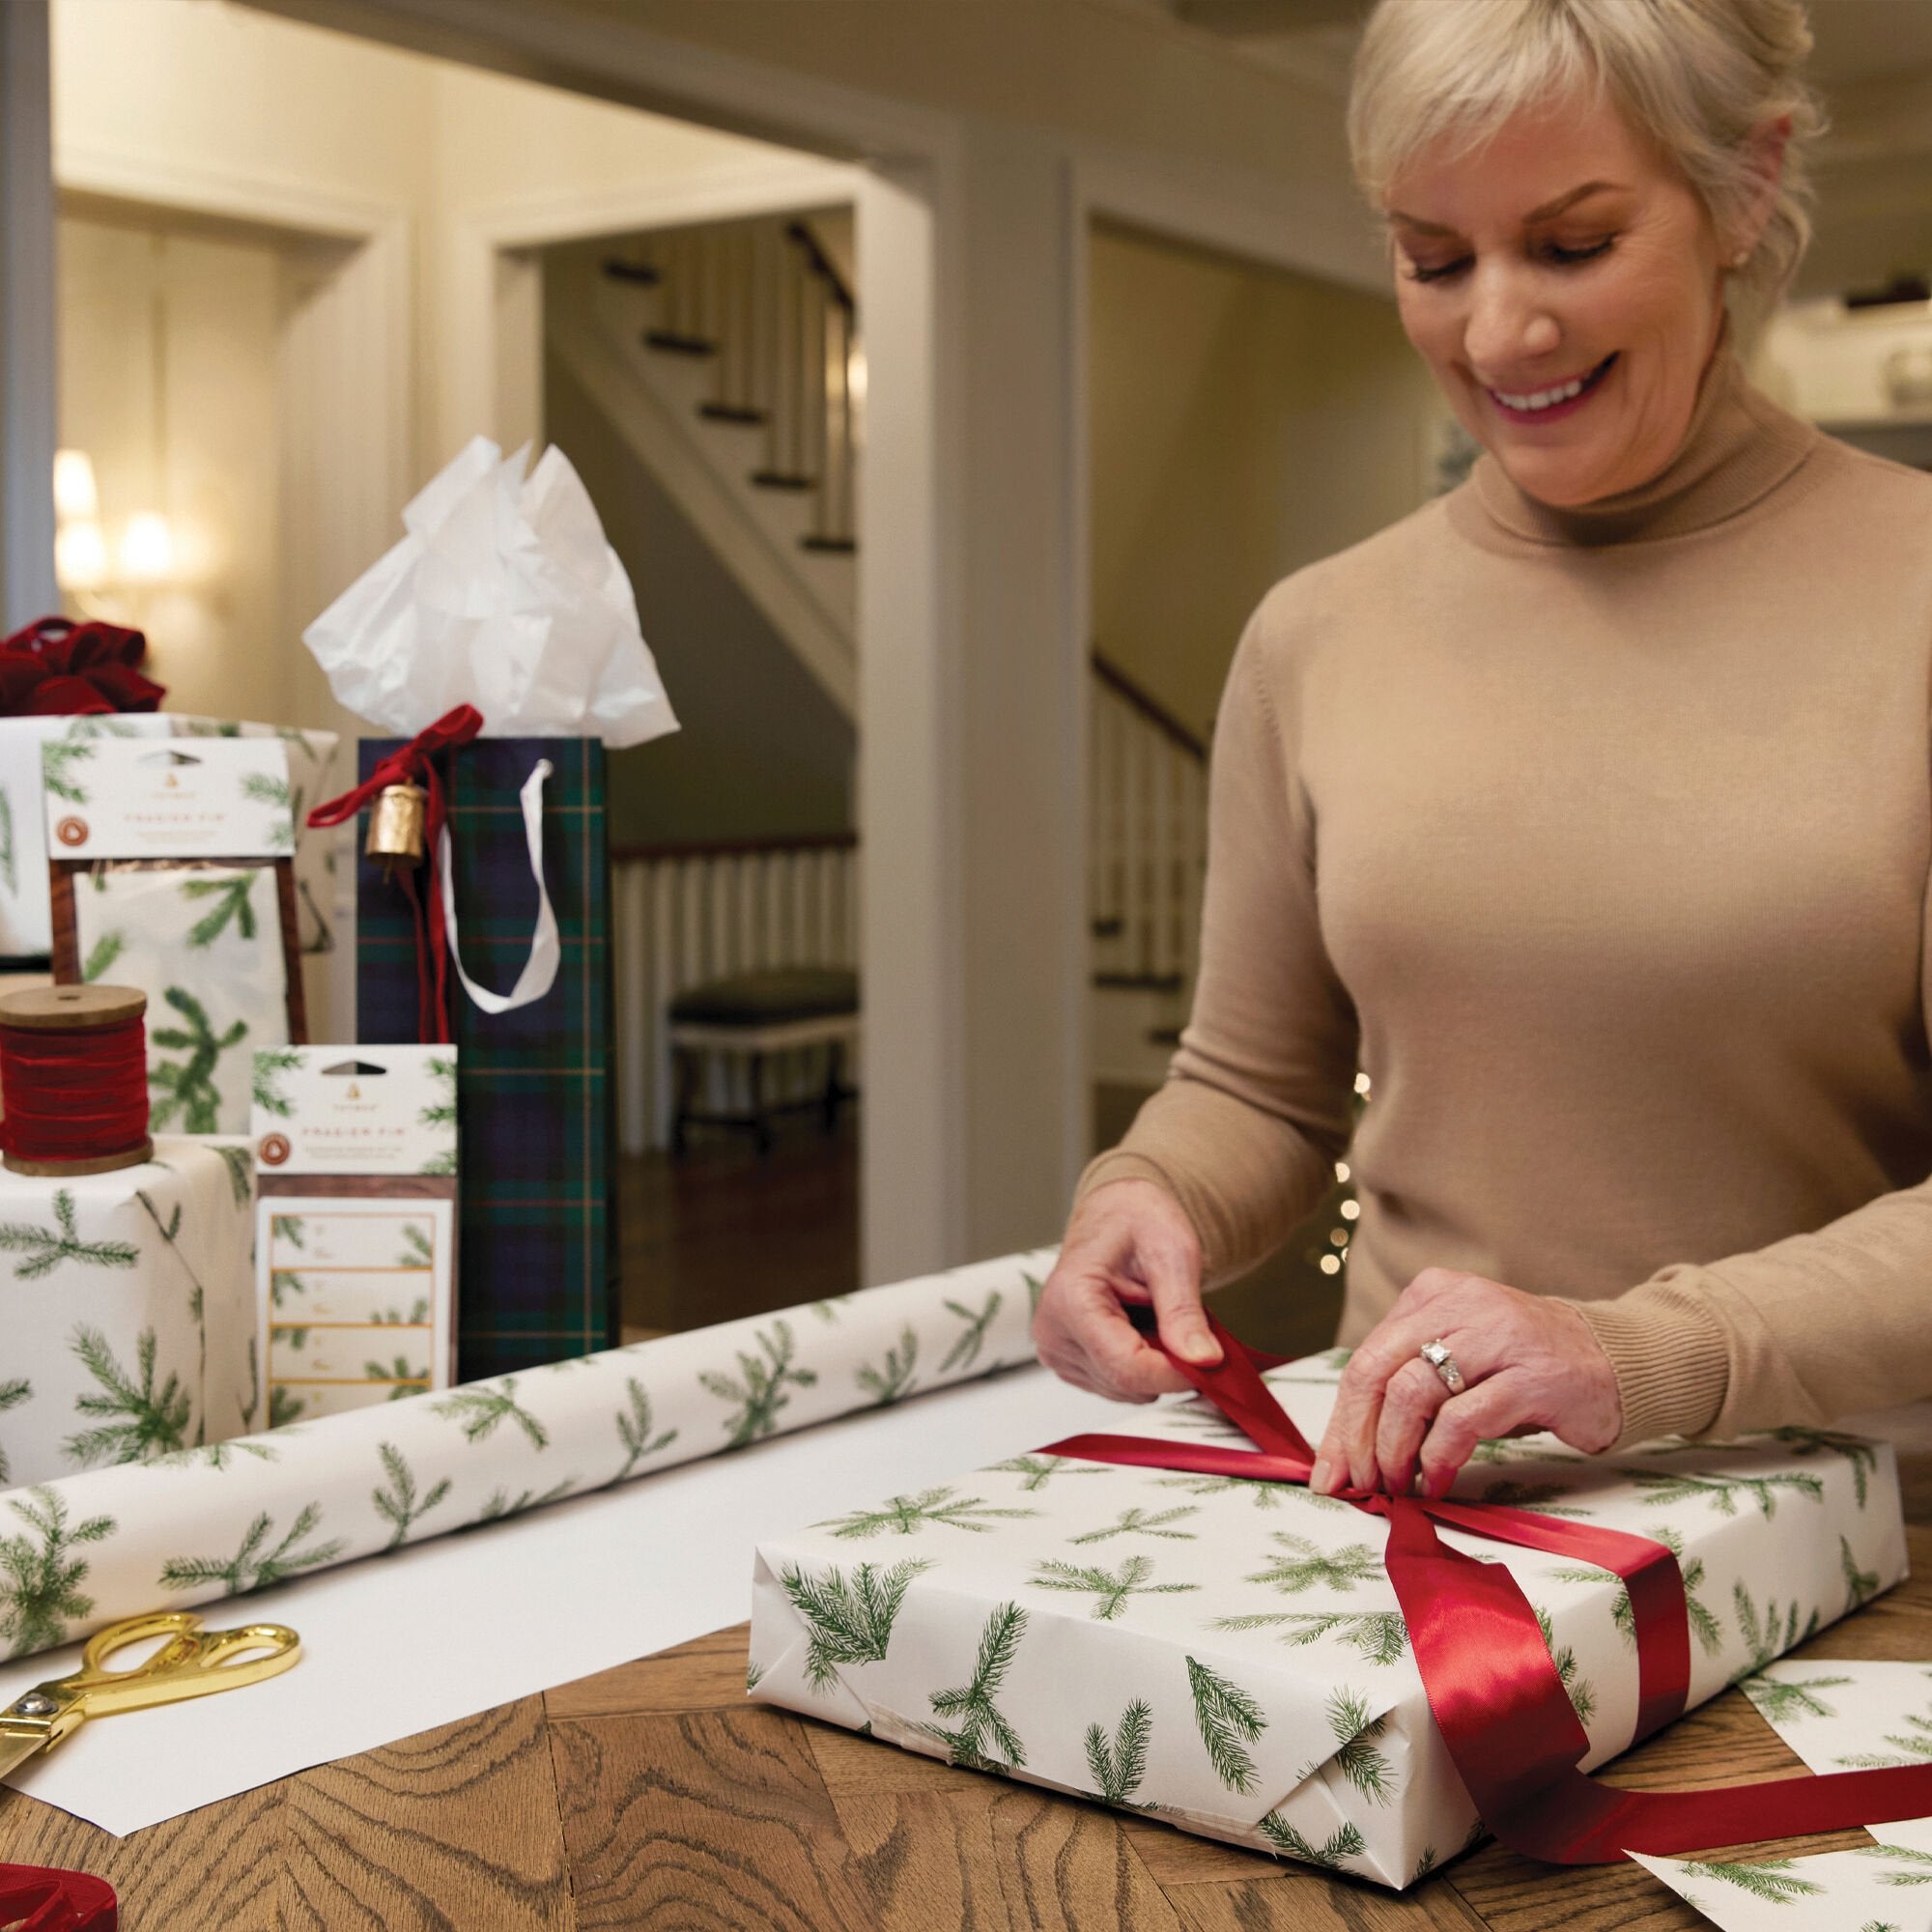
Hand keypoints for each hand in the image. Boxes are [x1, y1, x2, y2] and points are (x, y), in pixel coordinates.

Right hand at [1033, 1179, 1220, 1400]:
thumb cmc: (1136, 1221)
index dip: (1175, 1373)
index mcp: (1070, 1299)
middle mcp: (1053, 1330)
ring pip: (1124, 1390)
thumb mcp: (1172, 1254)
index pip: (1126, 1366)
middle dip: (1167, 1364)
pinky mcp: (1066, 1361)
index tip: (1211, 1363)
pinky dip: (1140, 1365)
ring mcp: (1056, 1350)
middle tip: (1183, 1323)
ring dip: (1153, 1364)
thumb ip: (1183, 1311)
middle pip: (1125, 1382)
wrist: (1116, 1214)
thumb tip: (1203, 1360)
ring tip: (1156, 1317)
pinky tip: (1140, 1328)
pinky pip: (1117, 1385)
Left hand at [1310, 1268, 1621, 1497]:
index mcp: (1432, 1294)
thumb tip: (1347, 1449)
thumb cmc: (1522, 1369)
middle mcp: (1459, 1305)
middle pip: (1377, 1372)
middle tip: (1357, 1484)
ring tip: (1398, 1485)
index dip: (1340, 1421)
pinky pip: (1463, 1421)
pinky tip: (1438, 1481)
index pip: (1365, 1358)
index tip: (1329, 1471)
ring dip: (1395, 1451)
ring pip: (1411, 1394)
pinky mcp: (1531, 1376)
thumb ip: (1408, 1384)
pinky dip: (1440, 1458)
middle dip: (1356, 1437)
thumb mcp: (1458, 1358)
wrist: (1613, 1361)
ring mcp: (1497, 1337)